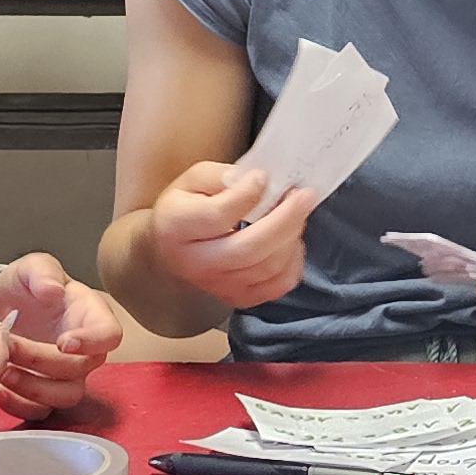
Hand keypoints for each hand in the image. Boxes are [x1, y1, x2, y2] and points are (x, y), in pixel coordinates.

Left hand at [0, 252, 125, 420]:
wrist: (3, 306)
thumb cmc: (26, 287)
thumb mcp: (31, 267)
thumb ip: (42, 272)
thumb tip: (52, 291)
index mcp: (91, 316)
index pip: (109, 335)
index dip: (92, 343)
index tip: (63, 342)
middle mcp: (85, 350)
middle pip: (80, 369)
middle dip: (41, 361)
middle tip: (10, 347)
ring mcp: (66, 376)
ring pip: (64, 396)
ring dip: (32, 389)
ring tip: (1, 372)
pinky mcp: (43, 392)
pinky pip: (40, 411)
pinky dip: (17, 404)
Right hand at [149, 162, 316, 311]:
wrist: (170, 251)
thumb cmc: (186, 208)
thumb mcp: (193, 180)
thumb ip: (224, 176)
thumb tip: (260, 181)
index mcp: (176, 226)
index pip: (217, 215)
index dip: (247, 195)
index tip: (263, 177)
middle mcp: (194, 262)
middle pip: (248, 248)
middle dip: (285, 220)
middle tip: (304, 196)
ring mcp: (217, 285)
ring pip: (266, 268)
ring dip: (292, 238)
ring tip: (298, 214)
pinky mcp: (238, 298)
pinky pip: (276, 285)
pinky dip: (293, 262)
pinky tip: (292, 241)